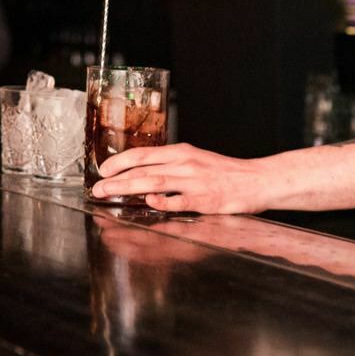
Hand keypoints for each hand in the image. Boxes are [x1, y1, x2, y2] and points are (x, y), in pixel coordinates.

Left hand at [89, 142, 269, 214]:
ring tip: (110, 195)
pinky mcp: (205, 200)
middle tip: (98, 188)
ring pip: (155, 183)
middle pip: (143, 170)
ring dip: (128, 189)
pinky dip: (163, 202)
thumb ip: (172, 165)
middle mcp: (184, 164)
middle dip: (116, 179)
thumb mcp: (195, 159)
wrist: (256, 180)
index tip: (104, 169)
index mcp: (181, 152)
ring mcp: (194, 182)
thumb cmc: (224, 172)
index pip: (143, 154)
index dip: (120, 161)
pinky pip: (179, 201)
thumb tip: (144, 172)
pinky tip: (149, 203)